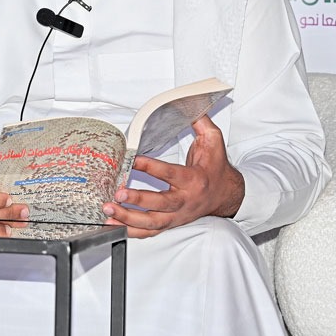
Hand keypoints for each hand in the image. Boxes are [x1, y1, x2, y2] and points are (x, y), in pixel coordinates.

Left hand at [102, 114, 243, 237]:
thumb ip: (201, 123)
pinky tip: (114, 224)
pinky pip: (150, 231)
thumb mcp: (213, 142)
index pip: (171, 174)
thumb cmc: (216, 169)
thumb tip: (190, 105)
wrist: (226, 195)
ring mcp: (177, 215)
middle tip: (118, 194)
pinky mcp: (170, 223)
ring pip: (152, 222)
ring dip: (128, 218)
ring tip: (109, 210)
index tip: (134, 161)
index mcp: (194, 180)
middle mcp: (185, 200)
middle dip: (138, 200)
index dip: (152, 168)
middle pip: (161, 204)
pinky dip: (131, 230)